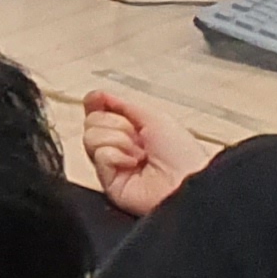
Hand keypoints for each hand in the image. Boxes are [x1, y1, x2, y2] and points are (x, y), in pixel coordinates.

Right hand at [80, 87, 214, 217]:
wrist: (186, 181)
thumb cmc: (181, 153)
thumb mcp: (154, 117)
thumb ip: (122, 104)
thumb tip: (97, 95)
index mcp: (131, 130)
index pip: (99, 112)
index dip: (95, 103)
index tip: (98, 99)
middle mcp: (118, 147)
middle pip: (91, 122)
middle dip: (114, 122)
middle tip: (136, 135)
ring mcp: (112, 165)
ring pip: (90, 137)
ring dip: (118, 139)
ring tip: (139, 153)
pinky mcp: (107, 182)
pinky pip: (99, 155)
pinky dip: (117, 155)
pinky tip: (133, 163)